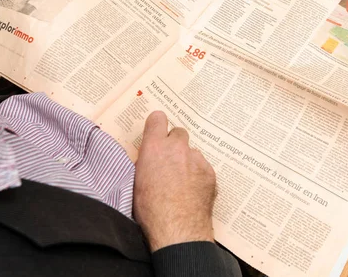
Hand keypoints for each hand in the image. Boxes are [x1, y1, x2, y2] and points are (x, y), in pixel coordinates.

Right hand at [134, 111, 216, 251]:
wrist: (177, 228)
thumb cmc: (150, 208)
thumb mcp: (137, 180)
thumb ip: (146, 161)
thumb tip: (151, 158)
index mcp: (154, 147)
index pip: (158, 118)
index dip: (157, 125)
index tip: (157, 132)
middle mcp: (176, 147)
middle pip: (179, 132)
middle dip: (175, 144)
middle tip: (171, 161)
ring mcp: (196, 158)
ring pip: (192, 152)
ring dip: (187, 161)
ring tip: (182, 182)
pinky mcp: (209, 172)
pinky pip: (203, 167)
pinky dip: (198, 175)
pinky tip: (193, 191)